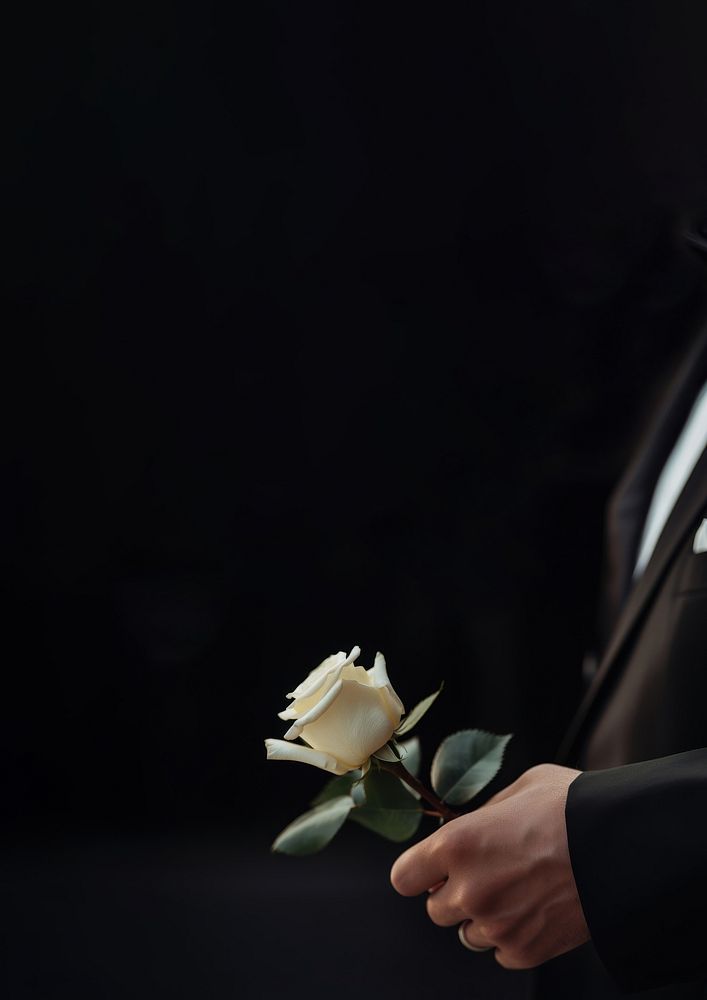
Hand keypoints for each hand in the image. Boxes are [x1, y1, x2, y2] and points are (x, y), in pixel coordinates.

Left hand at [390, 764, 589, 968]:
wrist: (620, 844)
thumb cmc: (568, 805)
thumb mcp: (517, 789)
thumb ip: (481, 814)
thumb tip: (467, 827)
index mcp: (456, 844)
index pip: (403, 877)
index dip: (417, 872)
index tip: (433, 868)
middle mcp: (468, 889)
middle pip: (435, 909)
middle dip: (454, 893)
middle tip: (487, 874)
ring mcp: (496, 925)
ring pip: (468, 933)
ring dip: (484, 916)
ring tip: (518, 889)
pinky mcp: (525, 950)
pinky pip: (501, 952)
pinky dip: (513, 936)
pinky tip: (536, 909)